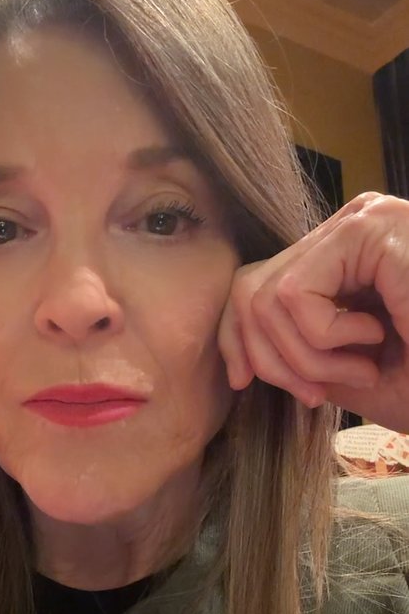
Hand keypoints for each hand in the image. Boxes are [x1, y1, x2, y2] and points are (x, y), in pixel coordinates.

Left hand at [218, 192, 408, 431]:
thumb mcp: (355, 374)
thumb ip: (303, 356)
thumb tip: (244, 357)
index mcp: (346, 255)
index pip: (251, 284)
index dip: (236, 338)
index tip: (246, 383)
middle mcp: (351, 226)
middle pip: (248, 290)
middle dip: (272, 360)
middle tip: (321, 392)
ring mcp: (363, 221)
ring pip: (266, 297)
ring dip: (309, 356)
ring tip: (366, 366)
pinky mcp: (372, 231)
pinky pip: (296, 297)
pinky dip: (325, 339)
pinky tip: (377, 341)